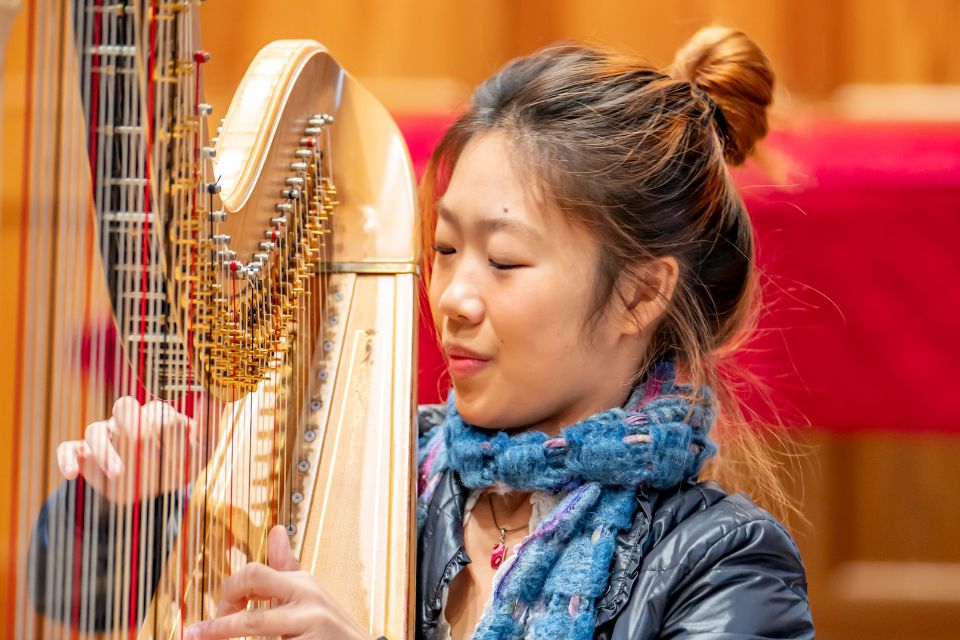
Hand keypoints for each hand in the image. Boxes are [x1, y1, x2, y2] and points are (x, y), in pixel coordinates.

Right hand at [56, 397, 199, 503]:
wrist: (153, 485)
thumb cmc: (181, 462)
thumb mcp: (201, 448)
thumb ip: (209, 425)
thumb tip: (218, 397)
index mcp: (157, 416)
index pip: (160, 412)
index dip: (169, 428)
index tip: (181, 452)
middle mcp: (128, 421)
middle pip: (124, 411)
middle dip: (136, 431)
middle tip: (148, 455)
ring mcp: (105, 437)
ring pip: (95, 430)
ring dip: (105, 450)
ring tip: (119, 474)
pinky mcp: (83, 455)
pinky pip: (68, 449)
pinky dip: (66, 459)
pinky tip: (71, 474)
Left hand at [184, 525, 371, 639]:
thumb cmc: (328, 628)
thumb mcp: (309, 594)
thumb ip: (287, 567)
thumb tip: (276, 529)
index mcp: (301, 582)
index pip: (254, 571)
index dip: (229, 588)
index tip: (219, 609)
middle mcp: (307, 597)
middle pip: (252, 581)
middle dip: (224, 599)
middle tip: (201, 629)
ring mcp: (310, 622)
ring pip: (255, 623)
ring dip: (221, 630)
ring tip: (196, 637)